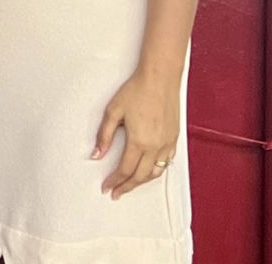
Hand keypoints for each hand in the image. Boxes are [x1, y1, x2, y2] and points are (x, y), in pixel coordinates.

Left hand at [94, 69, 179, 198]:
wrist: (160, 79)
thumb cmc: (136, 91)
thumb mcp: (113, 111)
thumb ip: (104, 135)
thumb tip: (96, 154)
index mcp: (139, 141)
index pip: (125, 169)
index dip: (114, 181)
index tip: (107, 187)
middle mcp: (155, 146)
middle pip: (140, 176)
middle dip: (127, 186)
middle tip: (116, 192)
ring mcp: (167, 144)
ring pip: (155, 172)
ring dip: (142, 182)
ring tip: (130, 185)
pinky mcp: (174, 139)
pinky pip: (166, 162)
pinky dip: (156, 171)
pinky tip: (149, 171)